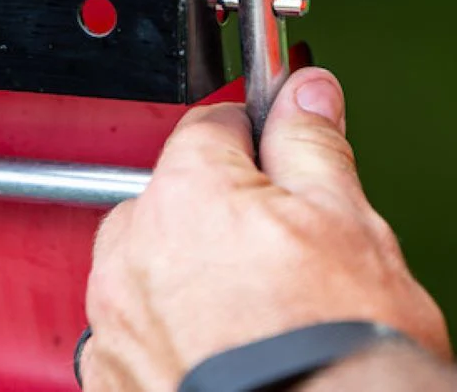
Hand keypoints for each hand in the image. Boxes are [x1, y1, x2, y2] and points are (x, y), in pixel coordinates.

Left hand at [79, 68, 448, 390]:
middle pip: (174, 196)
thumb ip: (311, 142)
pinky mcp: (111, 378)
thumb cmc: (333, 344)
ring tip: (253, 307)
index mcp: (186, 192)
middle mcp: (132, 251)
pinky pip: (136, 327)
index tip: (278, 159)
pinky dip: (169, 330)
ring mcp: (116, 321)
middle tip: (279, 250)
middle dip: (219, 209)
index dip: (257, 140)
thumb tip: (307, 92)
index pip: (212, 125)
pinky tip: (221, 346)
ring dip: (187, 271)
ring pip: (150, 264)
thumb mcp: (346, 219)